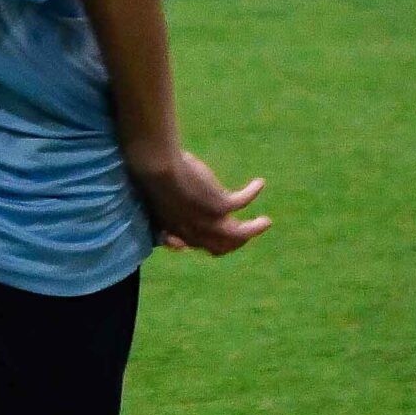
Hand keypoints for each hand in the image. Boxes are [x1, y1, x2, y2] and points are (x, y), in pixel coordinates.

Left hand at [128, 146, 271, 254]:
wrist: (155, 168)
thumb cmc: (149, 176)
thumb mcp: (154, 194)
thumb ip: (161, 200)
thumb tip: (158, 191)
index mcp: (176, 231)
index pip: (198, 245)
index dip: (210, 246)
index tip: (217, 237)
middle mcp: (194, 232)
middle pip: (222, 246)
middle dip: (236, 242)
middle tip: (247, 231)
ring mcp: (208, 221)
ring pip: (238, 234)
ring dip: (254, 229)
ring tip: (266, 221)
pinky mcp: (220, 205)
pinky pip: (243, 202)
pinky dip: (252, 192)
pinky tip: (259, 183)